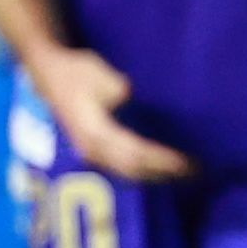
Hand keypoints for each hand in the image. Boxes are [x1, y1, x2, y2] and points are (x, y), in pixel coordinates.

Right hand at [33, 48, 193, 182]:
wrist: (49, 75)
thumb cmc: (77, 73)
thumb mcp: (101, 75)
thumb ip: (121, 91)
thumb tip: (140, 103)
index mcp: (94, 132)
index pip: (134, 152)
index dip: (161, 160)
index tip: (187, 161)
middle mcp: (92, 149)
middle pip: (134, 169)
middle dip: (165, 172)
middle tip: (197, 171)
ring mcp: (92, 153)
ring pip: (128, 172)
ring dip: (157, 174)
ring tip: (186, 174)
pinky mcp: (96, 151)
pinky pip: (123, 167)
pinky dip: (146, 170)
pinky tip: (164, 169)